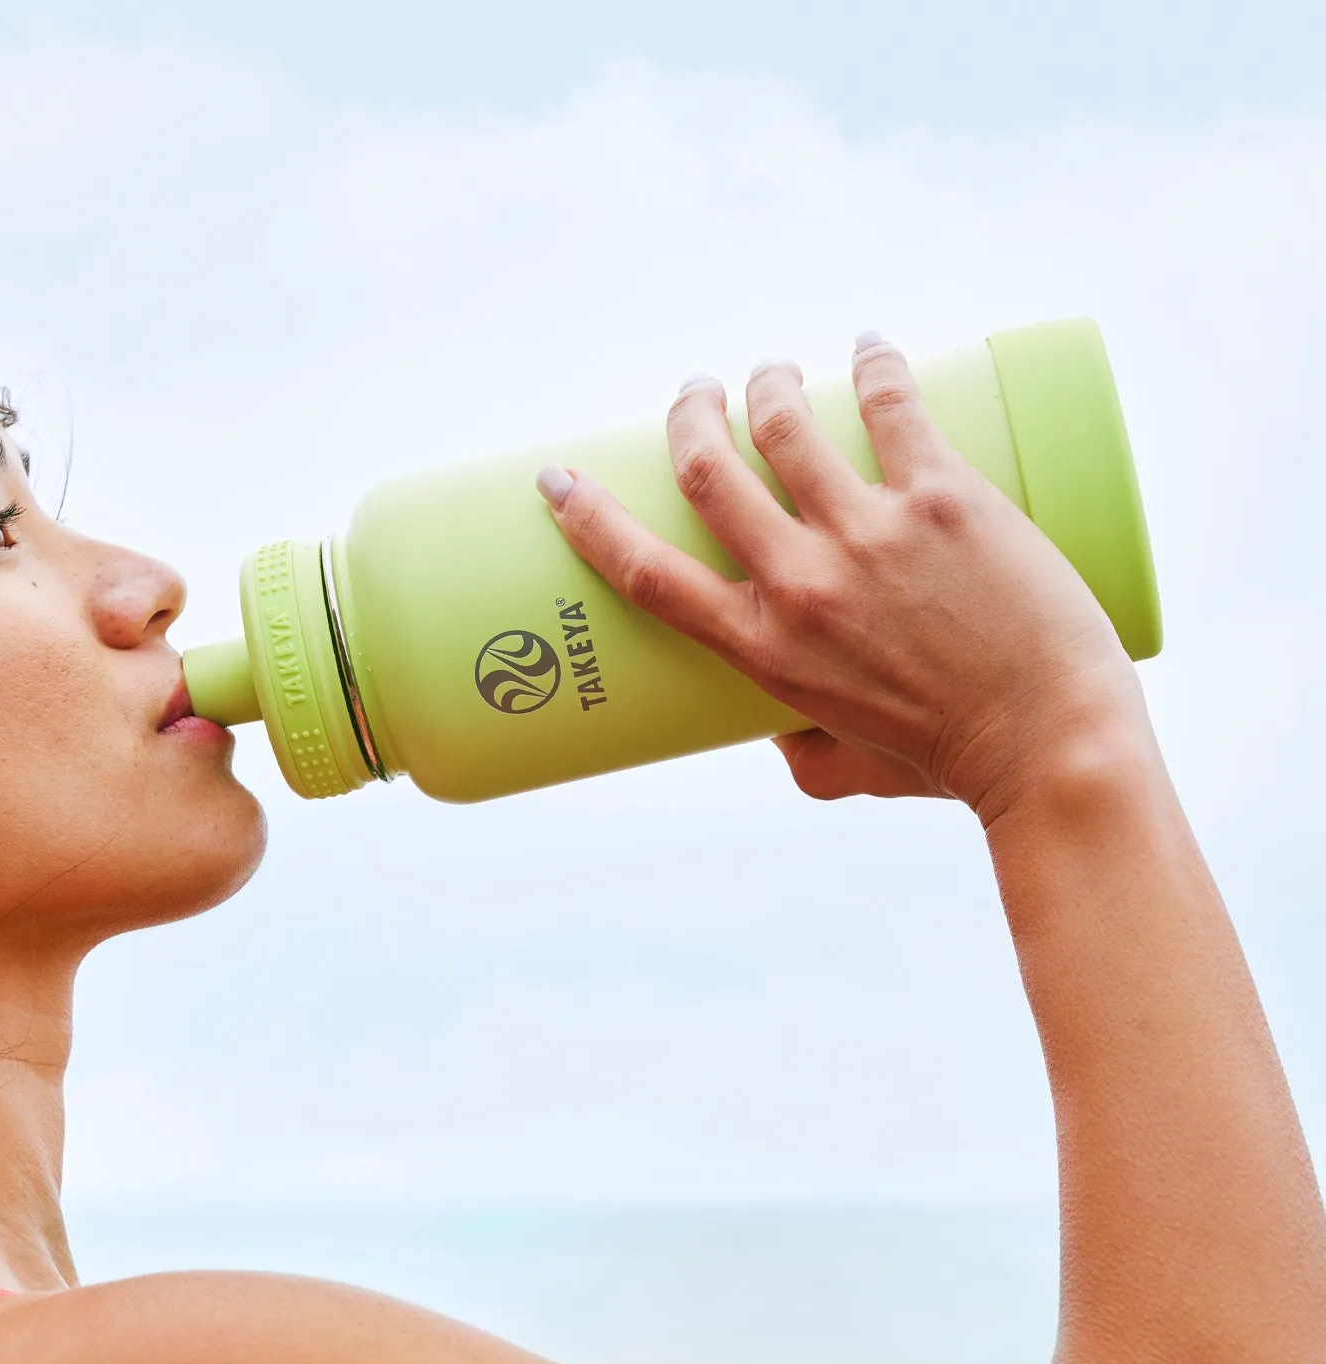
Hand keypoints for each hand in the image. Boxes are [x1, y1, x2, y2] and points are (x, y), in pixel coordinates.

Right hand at [539, 337, 1148, 819]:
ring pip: (787, 425)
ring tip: (774, 372)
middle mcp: (801, 583)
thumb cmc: (945, 764)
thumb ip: (797, 751)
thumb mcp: (840, 770)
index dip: (590, 518)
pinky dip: (873, 365)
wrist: (1047, 744)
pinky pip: (891, 405)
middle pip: (711, 471)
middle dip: (690, 417)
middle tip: (697, 396)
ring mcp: (870, 533)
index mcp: (763, 650)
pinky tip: (870, 349)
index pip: (647, 572)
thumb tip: (779, 731)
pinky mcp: (943, 498)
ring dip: (767, 384)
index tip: (561, 479)